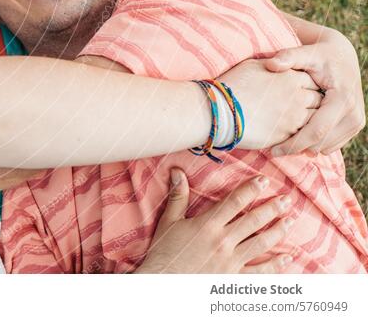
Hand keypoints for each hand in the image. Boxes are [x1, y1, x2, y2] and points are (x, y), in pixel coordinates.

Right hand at [135, 170, 292, 272]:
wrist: (163, 282)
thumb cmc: (164, 251)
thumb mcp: (169, 221)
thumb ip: (178, 196)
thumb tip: (177, 171)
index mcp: (208, 225)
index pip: (234, 202)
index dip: (251, 189)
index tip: (264, 180)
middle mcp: (223, 241)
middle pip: (253, 220)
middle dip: (272, 208)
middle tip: (286, 199)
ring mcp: (230, 260)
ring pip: (261, 243)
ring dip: (278, 231)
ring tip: (290, 221)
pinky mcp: (233, 277)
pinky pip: (259, 271)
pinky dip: (275, 265)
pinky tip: (287, 258)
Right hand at [218, 59, 322, 149]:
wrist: (222, 110)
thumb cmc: (233, 85)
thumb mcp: (252, 66)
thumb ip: (271, 65)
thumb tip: (276, 64)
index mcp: (290, 76)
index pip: (312, 79)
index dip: (308, 85)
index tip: (303, 89)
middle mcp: (298, 95)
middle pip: (318, 99)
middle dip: (314, 102)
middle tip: (307, 106)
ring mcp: (295, 116)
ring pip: (315, 119)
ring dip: (311, 121)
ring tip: (303, 122)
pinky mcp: (288, 134)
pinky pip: (304, 135)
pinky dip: (303, 135)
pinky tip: (296, 134)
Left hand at [263, 31, 365, 154]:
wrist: (342, 55)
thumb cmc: (320, 54)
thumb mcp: (306, 52)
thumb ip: (289, 57)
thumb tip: (271, 64)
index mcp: (343, 99)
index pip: (316, 131)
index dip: (293, 143)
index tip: (272, 150)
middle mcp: (354, 113)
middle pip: (321, 143)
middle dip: (297, 149)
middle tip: (273, 150)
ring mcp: (356, 121)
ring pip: (327, 147)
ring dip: (305, 148)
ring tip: (282, 143)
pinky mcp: (354, 125)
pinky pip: (332, 144)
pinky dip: (315, 144)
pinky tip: (296, 138)